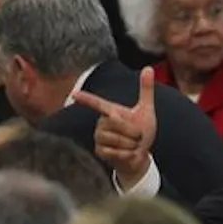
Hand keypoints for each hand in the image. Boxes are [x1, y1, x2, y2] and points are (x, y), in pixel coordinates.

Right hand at [73, 66, 157, 187]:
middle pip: (116, 123)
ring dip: (131, 144)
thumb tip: (148, 68)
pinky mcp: (99, 151)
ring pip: (115, 139)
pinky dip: (127, 154)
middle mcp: (102, 122)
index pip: (97, 103)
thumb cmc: (142, 132)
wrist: (140, 156)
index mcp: (111, 111)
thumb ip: (146, 90)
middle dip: (133, 131)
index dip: (86, 99)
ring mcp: (99, 137)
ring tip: (132, 145)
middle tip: (138, 136)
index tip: (74, 94)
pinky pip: (114, 151)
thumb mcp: (146, 110)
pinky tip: (128, 154)